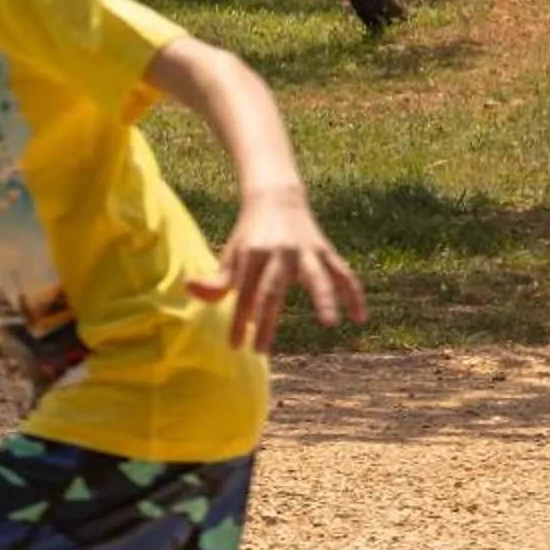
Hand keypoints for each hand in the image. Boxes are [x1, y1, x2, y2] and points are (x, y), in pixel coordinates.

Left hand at [191, 190, 363, 352]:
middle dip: (266, 321)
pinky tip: (360, 318)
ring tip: (329, 323)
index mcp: (252, 254)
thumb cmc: (249, 236)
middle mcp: (280, 252)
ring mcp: (306, 252)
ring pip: (318, 276)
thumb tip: (189, 289)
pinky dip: (355, 294)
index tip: (236, 346)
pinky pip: (344, 274)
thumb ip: (215, 280)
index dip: (238, 320)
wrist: (276, 200)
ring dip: (325, 299)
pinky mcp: (326, 252)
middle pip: (273, 291)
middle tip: (261, 349)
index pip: (244, 293)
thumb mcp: (230, 255)